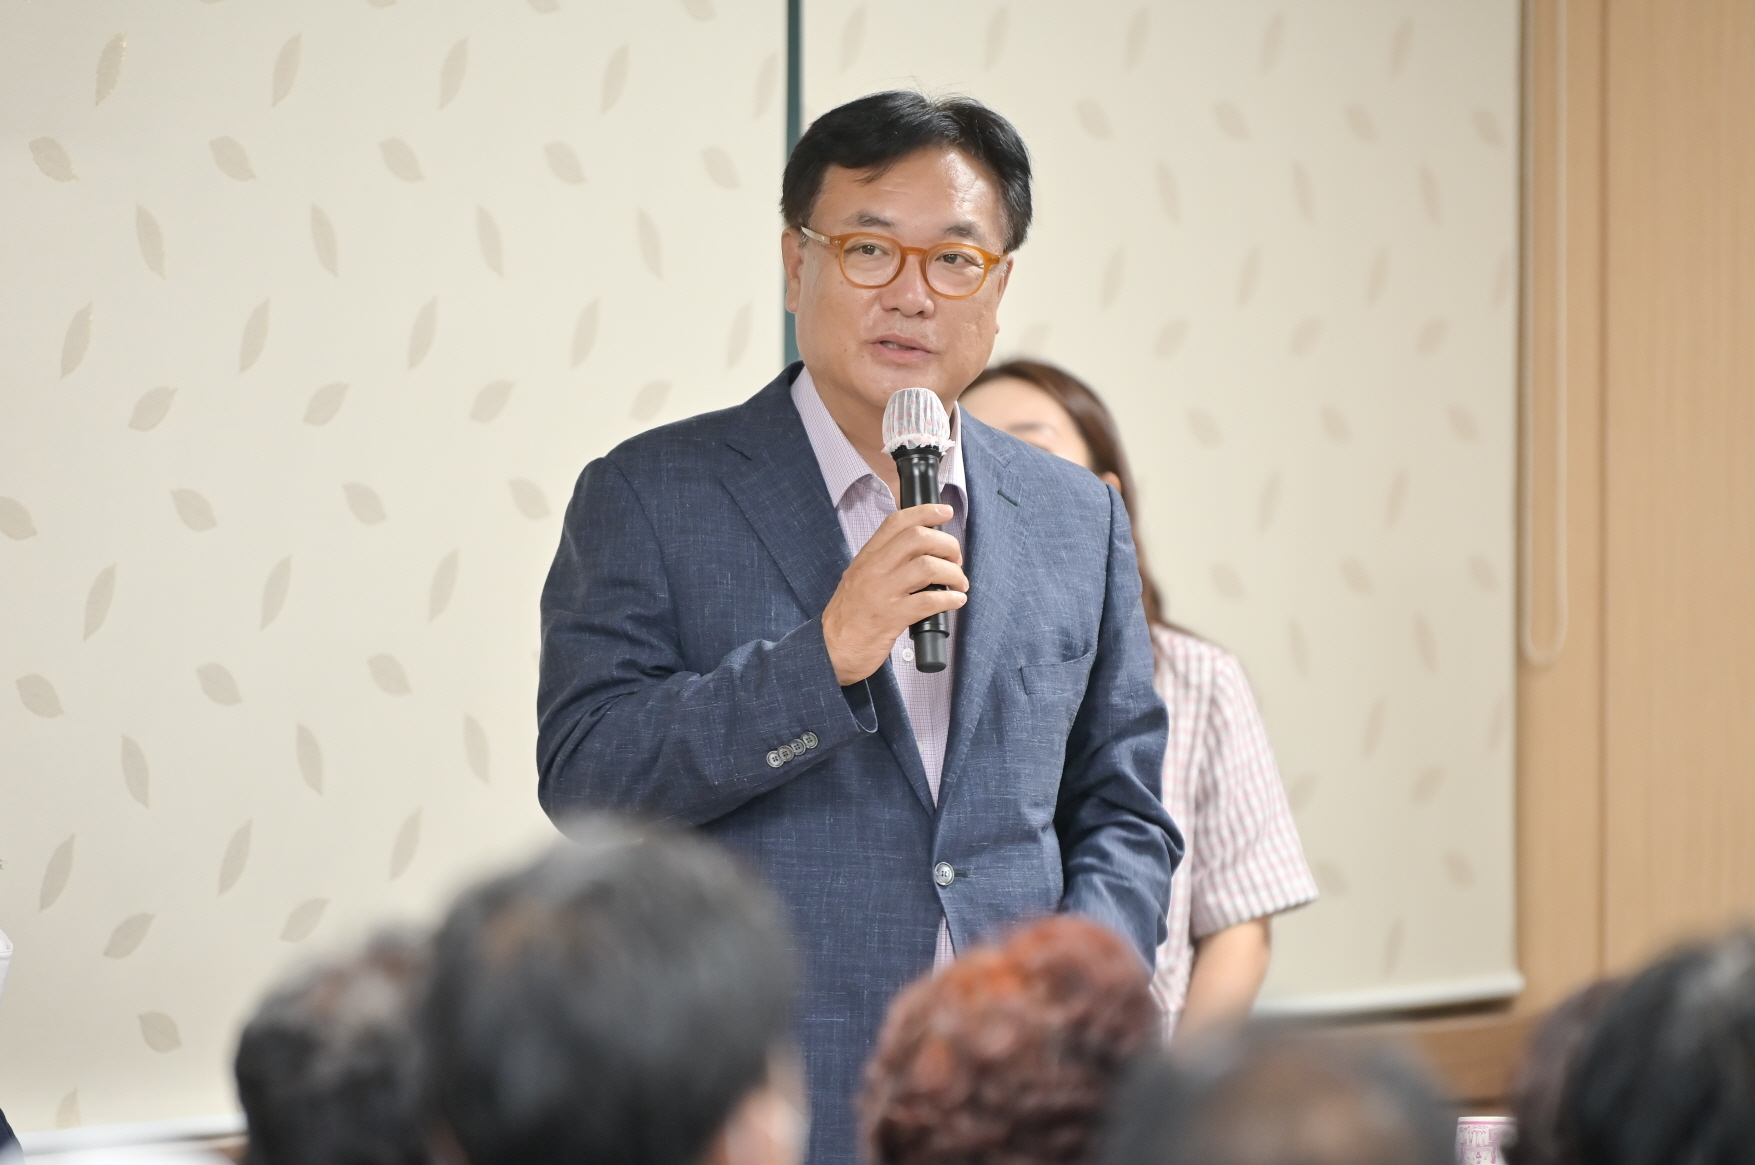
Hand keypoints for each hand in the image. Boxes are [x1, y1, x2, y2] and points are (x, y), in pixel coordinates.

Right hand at [822, 504, 967, 685]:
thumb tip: (921, 551)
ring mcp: (881, 593)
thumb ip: (884, 563)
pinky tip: (955, 601)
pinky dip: (950, 599)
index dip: (925, 512)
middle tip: (955, 559)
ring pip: (927, 567)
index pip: (896, 522)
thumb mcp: (859, 579)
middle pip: (918, 539)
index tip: (944, 512)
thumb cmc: (849, 616)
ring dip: (953, 574)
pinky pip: (928, 601)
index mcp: (866, 557)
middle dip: (947, 545)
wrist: (831, 649)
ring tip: (959, 584)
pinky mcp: (890, 617)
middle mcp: (873, 570)